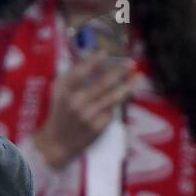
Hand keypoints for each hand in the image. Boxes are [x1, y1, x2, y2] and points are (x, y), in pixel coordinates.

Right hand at [32, 54, 139, 169]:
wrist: (58, 142)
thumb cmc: (61, 111)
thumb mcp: (59, 91)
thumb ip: (75, 75)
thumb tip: (99, 62)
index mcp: (64, 90)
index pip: (80, 72)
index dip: (94, 61)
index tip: (105, 52)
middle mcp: (75, 102)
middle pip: (101, 84)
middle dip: (118, 72)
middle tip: (130, 63)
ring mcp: (88, 115)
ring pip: (112, 97)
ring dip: (127, 86)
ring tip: (138, 77)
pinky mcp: (97, 127)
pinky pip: (111, 110)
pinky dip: (118, 101)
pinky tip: (123, 94)